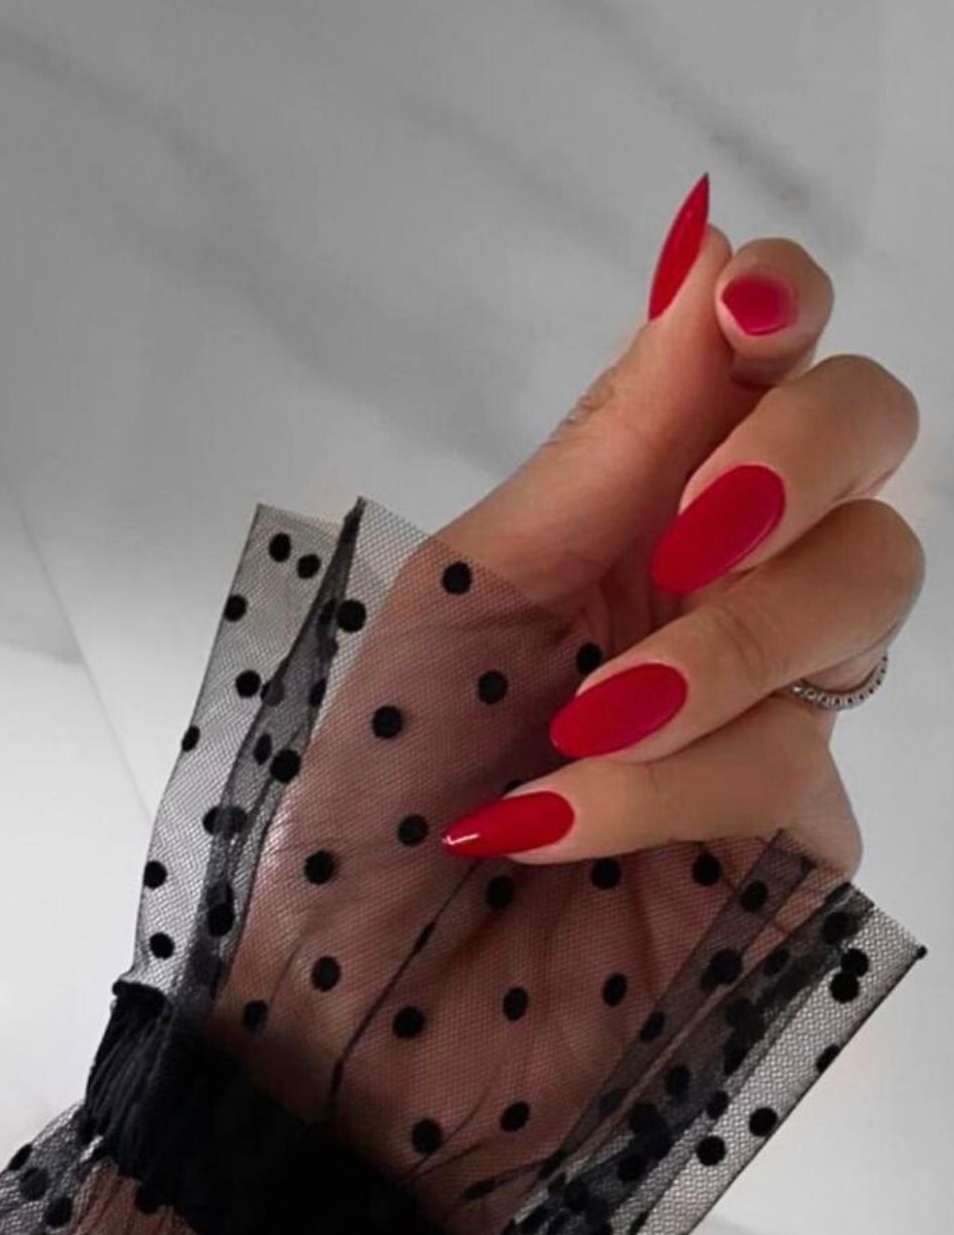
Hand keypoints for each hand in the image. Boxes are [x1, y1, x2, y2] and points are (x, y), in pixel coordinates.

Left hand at [440, 176, 922, 874]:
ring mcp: (773, 711)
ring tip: (581, 728)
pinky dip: (673, 786)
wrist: (362, 987)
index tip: (747, 309)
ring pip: (859, 603)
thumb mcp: (471, 591)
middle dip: (795, 466)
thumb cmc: (386, 774)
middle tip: (692, 539)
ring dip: (717, 656)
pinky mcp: (800, 838)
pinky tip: (558, 825)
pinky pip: (797, 771)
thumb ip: (607, 450)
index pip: (760, 364)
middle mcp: (721, 583)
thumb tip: (708, 247)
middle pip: (871, 449)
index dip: (782, 307)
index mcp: (631, 507)